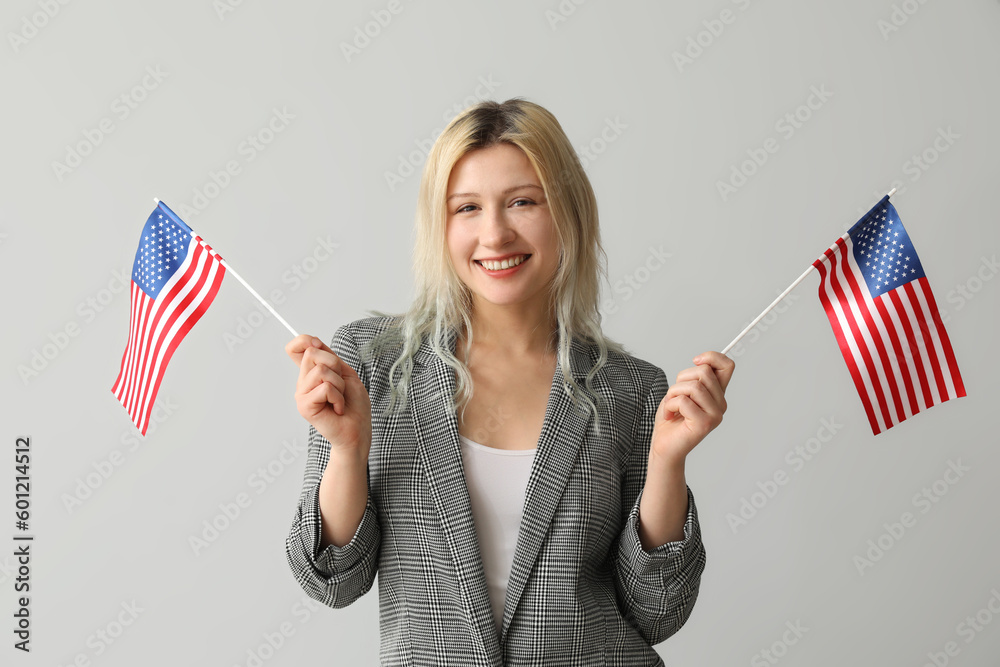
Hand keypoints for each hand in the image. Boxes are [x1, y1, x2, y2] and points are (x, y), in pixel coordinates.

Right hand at [285, 334, 371, 456]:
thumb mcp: (345, 373)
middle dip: (335, 365)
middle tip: (340, 385)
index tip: (318, 344)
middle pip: (312, 354)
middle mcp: (302, 383)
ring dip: (339, 384)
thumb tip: (312, 342)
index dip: (304, 340)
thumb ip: (328, 356)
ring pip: (321, 371)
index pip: (296, 348)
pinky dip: (338, 397)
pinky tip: (338, 408)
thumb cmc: (354, 405)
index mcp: (311, 373)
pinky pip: (325, 388)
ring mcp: (301, 395)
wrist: (358, 430)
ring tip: (339, 399)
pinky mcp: (304, 406)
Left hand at [650, 351, 734, 466]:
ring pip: (693, 386)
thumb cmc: (671, 417)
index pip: (727, 366)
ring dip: (673, 393)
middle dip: (681, 379)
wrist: (663, 446)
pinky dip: (669, 405)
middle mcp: (721, 404)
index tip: (695, 361)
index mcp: (717, 394)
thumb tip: (701, 361)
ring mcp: (715, 415)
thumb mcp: (682, 390)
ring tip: (670, 406)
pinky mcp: (704, 424)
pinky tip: (669, 416)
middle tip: (673, 396)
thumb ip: (695, 378)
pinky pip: (684, 401)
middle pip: (704, 372)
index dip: (712, 357)